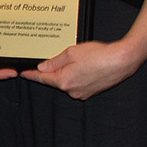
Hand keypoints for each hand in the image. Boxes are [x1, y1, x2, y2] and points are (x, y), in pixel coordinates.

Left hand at [22, 39, 141, 99]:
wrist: (122, 61)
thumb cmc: (99, 55)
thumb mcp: (72, 53)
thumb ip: (55, 61)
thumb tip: (43, 67)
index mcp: (63, 81)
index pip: (42, 78)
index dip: (32, 75)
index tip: (24, 74)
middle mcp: (71, 91)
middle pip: (56, 80)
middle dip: (55, 70)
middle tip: (63, 58)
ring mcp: (82, 93)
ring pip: (68, 82)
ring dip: (68, 72)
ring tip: (81, 60)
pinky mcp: (91, 92)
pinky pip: (79, 84)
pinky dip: (78, 76)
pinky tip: (87, 66)